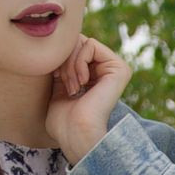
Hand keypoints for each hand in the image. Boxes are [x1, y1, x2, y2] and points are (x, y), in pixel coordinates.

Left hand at [42, 38, 131, 163]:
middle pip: (76, 40)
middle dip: (63, 59)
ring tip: (71, 86)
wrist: (74, 134)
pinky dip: (77, 62)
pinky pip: (90, 45)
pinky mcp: (119, 69)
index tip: (55, 78)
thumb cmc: (63, 119)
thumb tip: (56, 41)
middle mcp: (108, 70)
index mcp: (96, 74)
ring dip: (68, 63)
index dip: (58, 57)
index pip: (71, 46)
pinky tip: (80, 83)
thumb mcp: (58, 84)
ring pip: (82, 42)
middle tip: (62, 81)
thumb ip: (62, 63)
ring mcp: (116, 69)